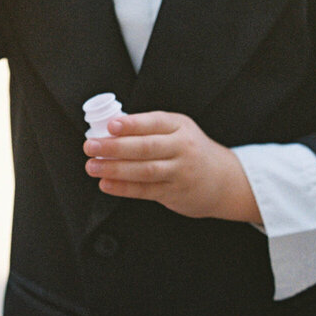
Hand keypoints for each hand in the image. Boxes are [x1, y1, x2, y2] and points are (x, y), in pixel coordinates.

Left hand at [83, 110, 260, 221]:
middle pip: (146, 147)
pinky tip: (106, 184)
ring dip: (115, 169)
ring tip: (93, 166)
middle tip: (91, 147)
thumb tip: (109, 128)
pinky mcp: (175, 192)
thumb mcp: (178, 130)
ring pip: (145, 170)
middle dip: (115, 147)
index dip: (132, 124)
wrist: (224, 180)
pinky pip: (146, 190)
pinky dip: (124, 188)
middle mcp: (182, 148)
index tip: (110, 125)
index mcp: (180, 126)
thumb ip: (150, 128)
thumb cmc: (192, 150)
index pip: (154, 122)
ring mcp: (180, 171)